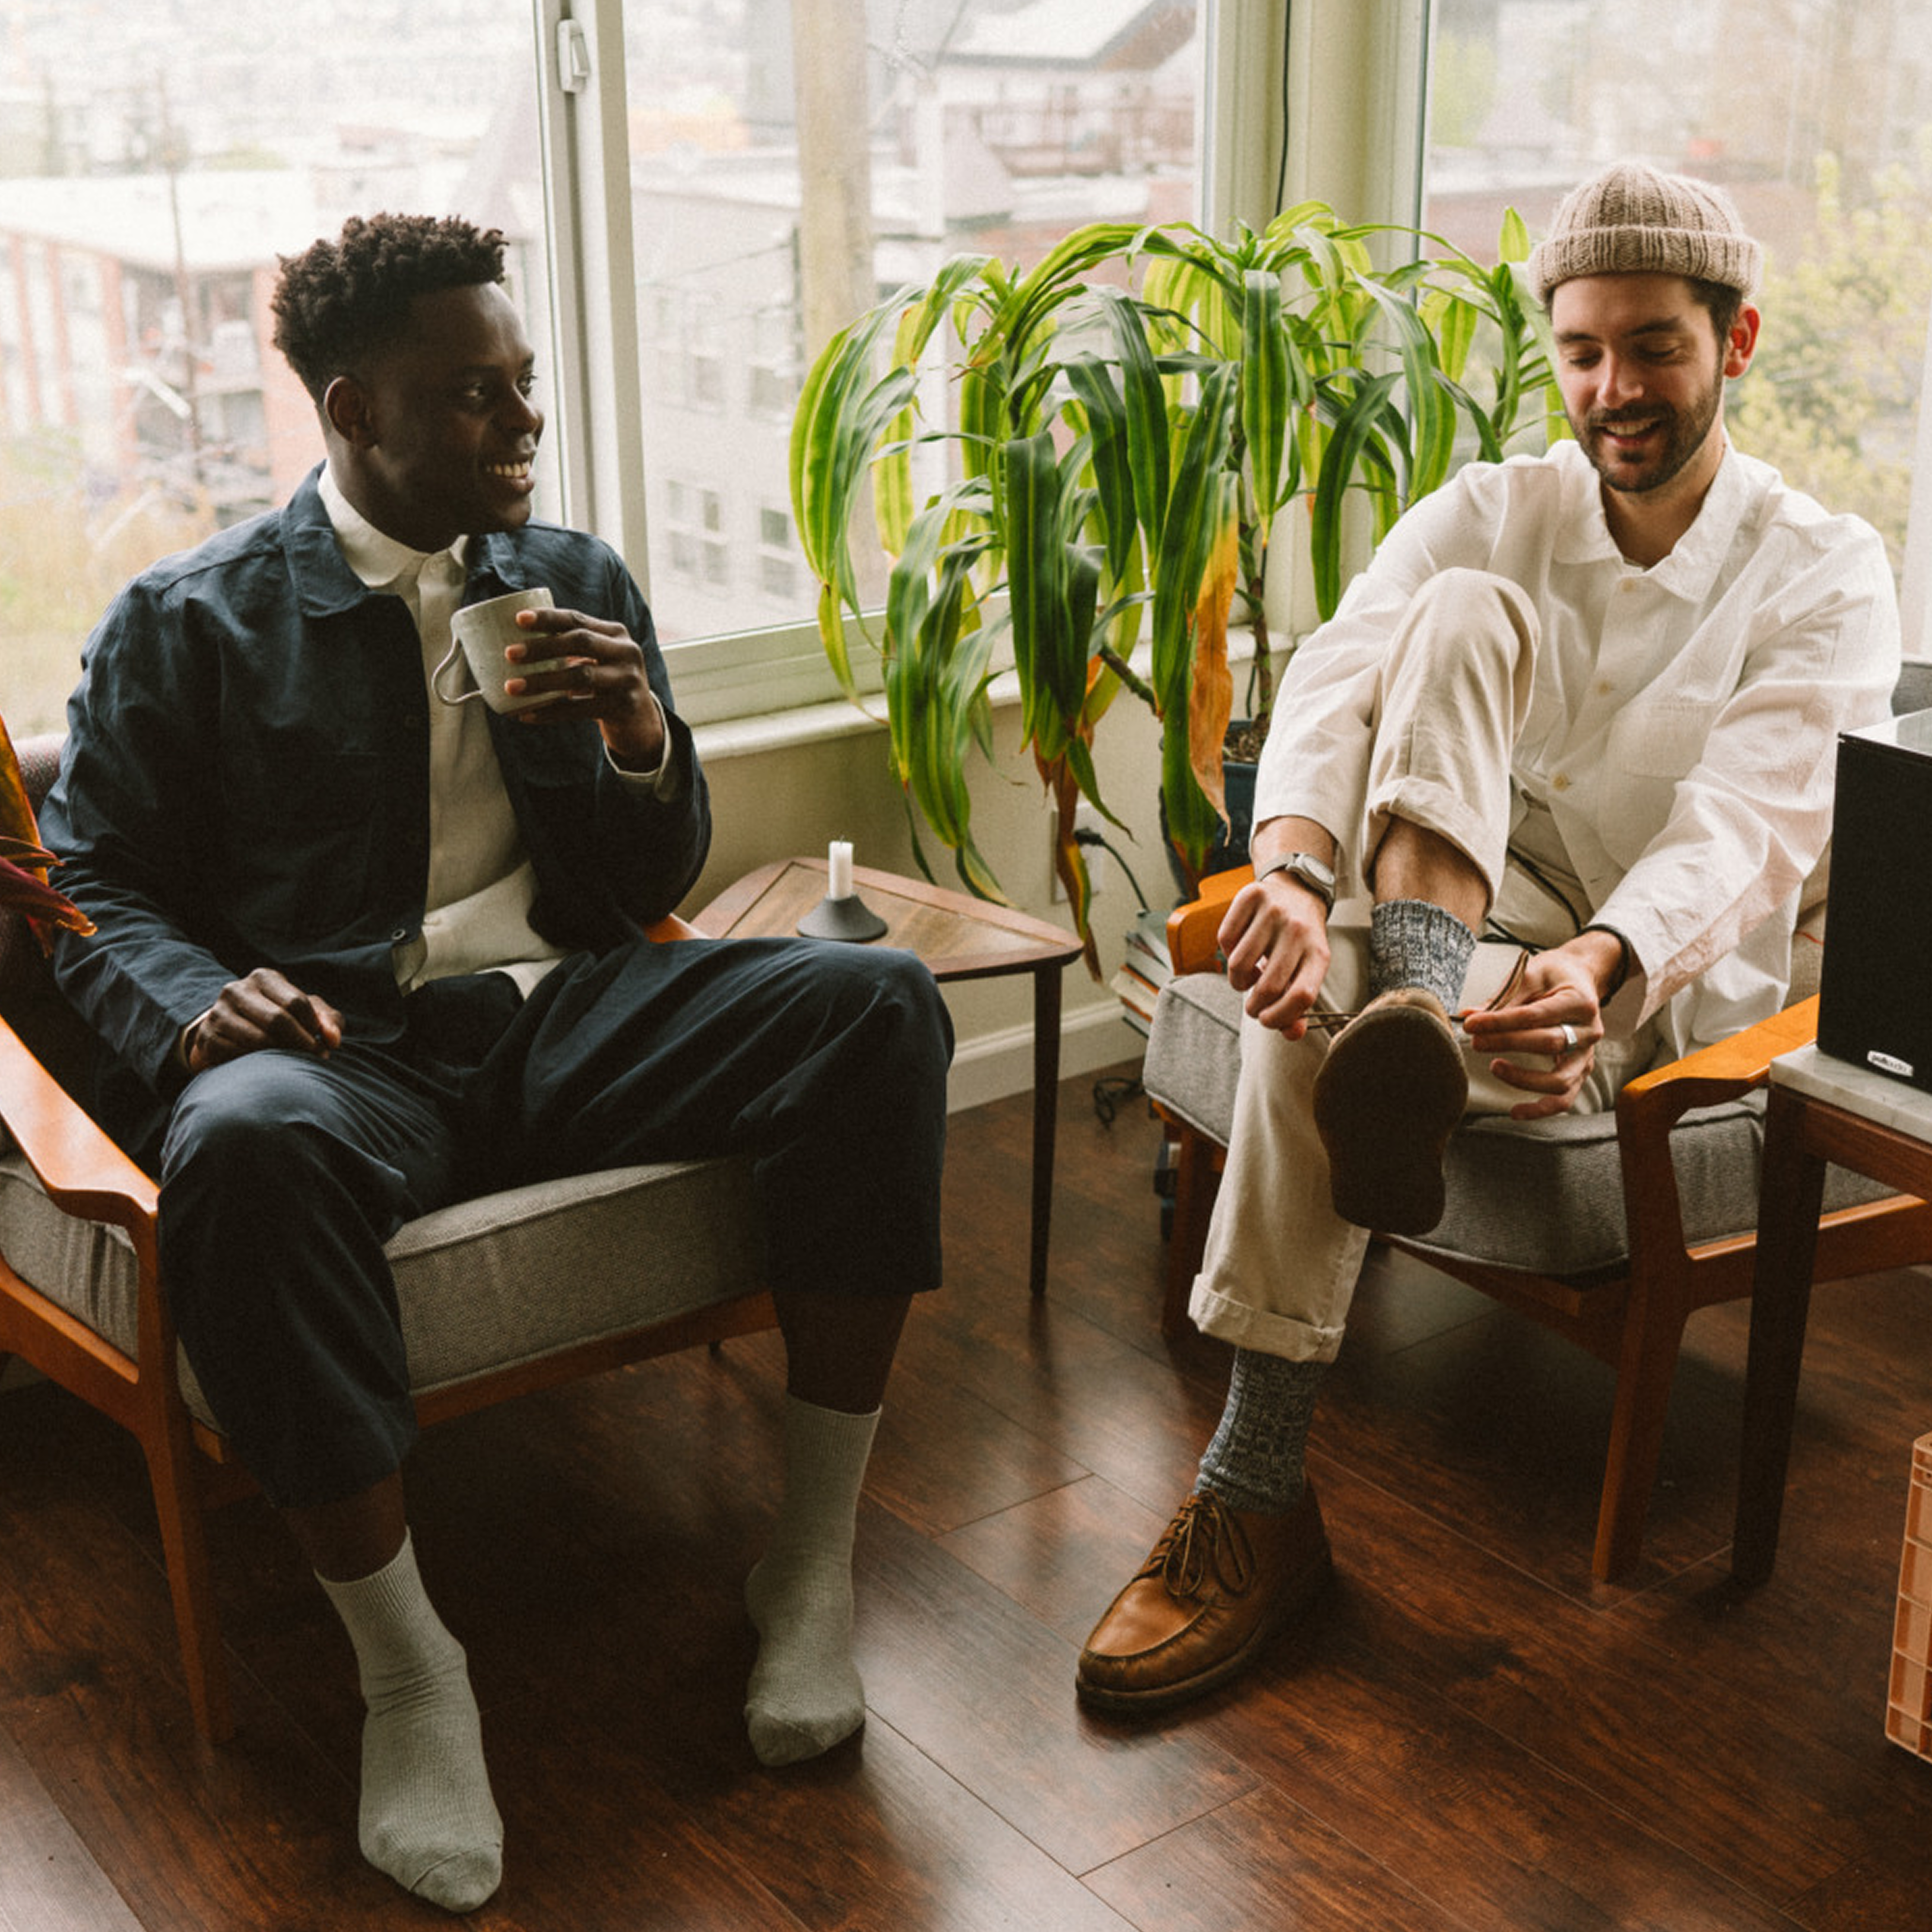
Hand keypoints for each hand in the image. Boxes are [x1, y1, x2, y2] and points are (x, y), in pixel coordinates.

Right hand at [185, 969, 344, 1074]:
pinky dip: (257, 1064)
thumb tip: (333, 1039)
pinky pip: (238, 1055)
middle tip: (316, 1059)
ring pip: (258, 1040)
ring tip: (294, 1064)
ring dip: (282, 1056)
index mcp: (264, 978)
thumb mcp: (305, 1013)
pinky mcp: (207, 1037)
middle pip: (278, 1020)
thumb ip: (327, 1020)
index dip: (315, 1027)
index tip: (326, 1045)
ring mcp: (218, 1013)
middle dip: (302, 1043)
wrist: (230, 1031)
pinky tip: (267, 1067)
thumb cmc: (279, 1019)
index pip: (296, 1002)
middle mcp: (237, 990)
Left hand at [504, 607, 665, 766]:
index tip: (518, 619)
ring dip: (542, 681)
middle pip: (581, 641)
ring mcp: (628, 680)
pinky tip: (527, 714)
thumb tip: (514, 642)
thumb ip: (571, 648)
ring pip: (581, 676)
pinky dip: (551, 713)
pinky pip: (581, 709)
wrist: (641, 722)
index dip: (548, 618)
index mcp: (615, 634)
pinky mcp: (624, 707)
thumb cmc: (606, 683)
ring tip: (511, 687)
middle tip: (509, 653)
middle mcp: (627, 652)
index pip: (577, 619)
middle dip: (542, 646)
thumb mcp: (598, 659)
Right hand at [1219, 871, 1331, 1035]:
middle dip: (1254, 1007)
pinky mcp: (1251, 896)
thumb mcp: (1307, 969)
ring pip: (1239, 964)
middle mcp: (1298, 930)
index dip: (1280, 1018)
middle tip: (1253, 1005)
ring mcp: (1274, 911)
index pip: (1302, 995)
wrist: (1297, 890)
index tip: (1267, 1020)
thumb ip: (1298, 1004)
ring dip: (1238, 980)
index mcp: (1319, 953)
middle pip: (1269, 986)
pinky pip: (1225, 939)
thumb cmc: (1299, 940)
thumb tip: (1291, 1034)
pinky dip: (1227, 952)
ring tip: (1248, 976)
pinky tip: (1240, 949)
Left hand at [1460, 934, 1616, 1118]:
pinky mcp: (1580, 1071)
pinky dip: (1541, 1108)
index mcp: (1580, 1001)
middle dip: (1506, 1044)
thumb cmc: (1553, 975)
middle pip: (1548, 1044)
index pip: (1535, 1016)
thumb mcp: (1529, 975)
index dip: (1500, 1022)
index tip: (1471, 1024)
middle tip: (1476, 1041)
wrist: (1581, 977)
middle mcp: (1590, 1031)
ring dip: (1523, 1078)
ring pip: (1560, 1080)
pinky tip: (1515, 1111)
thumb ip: (1502, 999)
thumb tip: (1468, 1016)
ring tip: (1494, 1067)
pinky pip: (1564, 1098)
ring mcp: (1587, 1054)